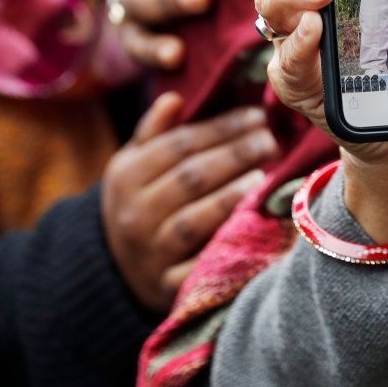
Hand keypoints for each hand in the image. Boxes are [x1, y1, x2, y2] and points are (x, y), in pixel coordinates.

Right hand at [101, 92, 278, 311]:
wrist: (116, 269)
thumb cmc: (140, 201)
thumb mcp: (134, 163)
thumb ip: (153, 131)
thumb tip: (173, 98)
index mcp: (126, 176)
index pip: (179, 145)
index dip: (221, 128)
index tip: (257, 115)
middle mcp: (134, 215)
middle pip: (190, 179)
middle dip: (234, 156)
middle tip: (271, 140)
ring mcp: (150, 253)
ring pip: (193, 222)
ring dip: (230, 198)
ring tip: (263, 177)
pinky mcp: (167, 288)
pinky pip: (198, 269)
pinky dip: (225, 249)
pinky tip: (253, 228)